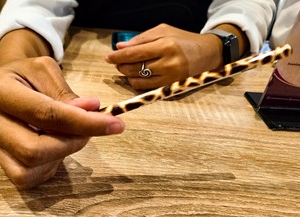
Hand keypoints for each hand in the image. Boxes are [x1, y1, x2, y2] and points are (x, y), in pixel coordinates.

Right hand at [0, 56, 124, 188]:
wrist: (5, 83)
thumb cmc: (28, 76)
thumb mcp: (47, 72)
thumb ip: (67, 94)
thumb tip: (92, 112)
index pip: (45, 114)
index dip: (83, 123)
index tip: (115, 124)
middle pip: (32, 150)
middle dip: (71, 144)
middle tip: (90, 132)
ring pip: (27, 169)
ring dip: (60, 156)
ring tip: (70, 136)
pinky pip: (26, 178)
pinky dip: (50, 167)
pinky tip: (57, 147)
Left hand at [105, 23, 221, 89]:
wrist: (206, 54)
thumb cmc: (183, 40)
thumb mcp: (163, 31)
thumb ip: (141, 39)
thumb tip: (120, 48)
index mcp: (166, 45)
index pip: (135, 53)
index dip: (118, 56)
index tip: (108, 57)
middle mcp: (168, 63)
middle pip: (135, 68)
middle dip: (121, 66)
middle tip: (117, 62)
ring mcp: (169, 78)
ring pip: (138, 80)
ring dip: (127, 75)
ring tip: (126, 68)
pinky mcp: (170, 88)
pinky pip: (146, 88)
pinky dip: (136, 82)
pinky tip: (136, 75)